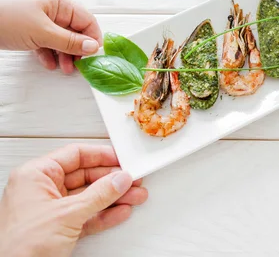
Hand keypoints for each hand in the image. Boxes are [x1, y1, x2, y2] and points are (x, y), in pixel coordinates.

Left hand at [0, 0, 102, 73]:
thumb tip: (93, 47)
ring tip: (65, 69)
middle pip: (75, 32)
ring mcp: (40, 22)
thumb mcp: (42, 31)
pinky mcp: (29, 32)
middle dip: (78, 50)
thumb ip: (69, 41)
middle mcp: (53, 11)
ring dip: (65, 55)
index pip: (87, 21)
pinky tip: (49, 64)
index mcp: (60, 4)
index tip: (95, 56)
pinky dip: (50, 55)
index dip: (93, 38)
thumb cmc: (6, 18)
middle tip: (80, 66)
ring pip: (61, 40)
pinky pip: (46, 44)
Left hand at [0, 144, 147, 256]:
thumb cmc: (20, 246)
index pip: (74, 156)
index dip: (101, 156)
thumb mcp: (67, 214)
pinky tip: (120, 211)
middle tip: (132, 180)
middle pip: (85, 176)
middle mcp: (42, 190)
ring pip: (89, 197)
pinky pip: (87, 215)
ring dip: (113, 197)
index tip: (122, 159)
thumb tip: (119, 179)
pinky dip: (105, 214)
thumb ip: (99, 195)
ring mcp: (50, 210)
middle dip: (112, 180)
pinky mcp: (58, 229)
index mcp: (35, 176)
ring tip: (134, 196)